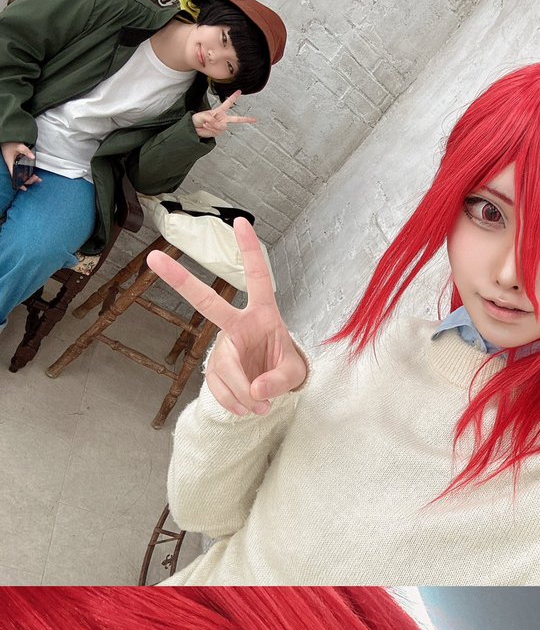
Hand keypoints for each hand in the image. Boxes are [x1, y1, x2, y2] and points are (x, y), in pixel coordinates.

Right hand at [1, 142, 40, 190]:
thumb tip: (33, 157)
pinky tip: (33, 174)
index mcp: (11, 165)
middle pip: (20, 178)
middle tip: (36, 178)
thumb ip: (25, 151)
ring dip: (30, 178)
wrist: (6, 140)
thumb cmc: (9, 144)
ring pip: (22, 175)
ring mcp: (15, 166)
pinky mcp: (17, 164)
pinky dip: (28, 174)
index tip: (25, 188)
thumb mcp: (18, 146)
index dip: (19, 184)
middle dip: (29, 180)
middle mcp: (13, 167)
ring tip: (37, 177)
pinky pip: (22, 172)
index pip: (15, 177)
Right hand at [146, 217, 306, 415]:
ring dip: (244, 394)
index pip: (258, 278)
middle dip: (181, 281)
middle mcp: (237, 325)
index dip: (250, 251)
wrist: (273, 390)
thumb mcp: (294, 375)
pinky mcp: (214, 370)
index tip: (241, 222)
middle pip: (207, 303)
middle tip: (154, 258)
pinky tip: (248, 407)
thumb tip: (257, 392)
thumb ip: (279, 381)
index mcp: (263, 315)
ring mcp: (222, 347)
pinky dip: (237, 405)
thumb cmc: (285, 369)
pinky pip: (221, 391)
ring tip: (261, 406)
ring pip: (225, 370)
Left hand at [191, 91, 256, 139]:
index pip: (228, 103)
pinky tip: (206, 127)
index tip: (240, 91)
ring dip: (213, 125)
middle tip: (254, 119)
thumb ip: (213, 120)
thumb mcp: (204, 115)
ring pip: (222, 127)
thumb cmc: (198, 119)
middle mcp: (222, 118)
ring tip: (206, 124)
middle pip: (236, 119)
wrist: (194, 128)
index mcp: (220, 111)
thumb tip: (220, 126)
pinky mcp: (218, 132)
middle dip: (245, 119)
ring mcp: (221, 126)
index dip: (234, 97)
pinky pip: (217, 131)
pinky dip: (211, 129)